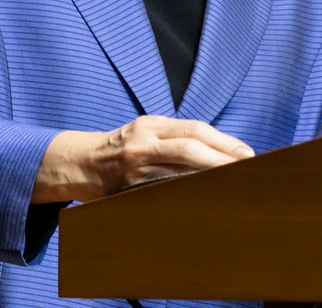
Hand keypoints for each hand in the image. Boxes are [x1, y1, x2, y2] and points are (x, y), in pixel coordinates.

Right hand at [33, 115, 254, 203]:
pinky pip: (159, 189)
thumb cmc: (120, 148)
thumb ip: (175, 138)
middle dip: (221, 157)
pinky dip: (182, 191)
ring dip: (207, 176)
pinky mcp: (124, 187)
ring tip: (231, 182)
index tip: (246, 153)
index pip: (195, 130)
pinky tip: (200, 197)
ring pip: (177, 169)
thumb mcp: (144, 133)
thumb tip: (220, 151)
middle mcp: (143, 141)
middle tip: (246, 166)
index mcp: (151, 125)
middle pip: (189, 146)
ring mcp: (133, 165)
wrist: (75, 163)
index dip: (223, 141)